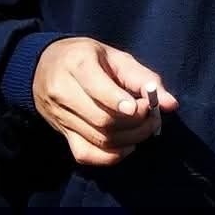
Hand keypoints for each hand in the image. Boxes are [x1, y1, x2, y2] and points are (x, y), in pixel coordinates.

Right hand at [32, 37, 179, 165]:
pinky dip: (111, 157)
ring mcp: (60, 117)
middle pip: (101, 119)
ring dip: (130, 139)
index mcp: (77, 65)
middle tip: (154, 118)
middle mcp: (63, 93)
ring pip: (97, 139)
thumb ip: (143, 78)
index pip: (98, 89)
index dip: (123, 103)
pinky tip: (127, 146)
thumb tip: (171, 104)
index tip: (145, 108)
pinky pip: (85, 155)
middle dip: (135, 123)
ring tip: (146, 129)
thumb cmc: (86, 57)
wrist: (43, 67)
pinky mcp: (62, 134)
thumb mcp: (115, 57)